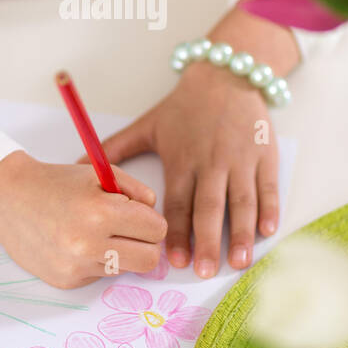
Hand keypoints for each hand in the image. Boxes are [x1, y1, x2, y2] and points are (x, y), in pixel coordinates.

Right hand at [0, 150, 166, 289]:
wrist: (7, 197)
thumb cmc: (56, 182)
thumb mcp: (100, 173)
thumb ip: (136, 191)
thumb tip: (156, 215)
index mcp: (101, 212)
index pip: (157, 230)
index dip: (151, 221)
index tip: (139, 215)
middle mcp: (88, 244)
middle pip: (149, 260)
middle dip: (145, 243)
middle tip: (129, 230)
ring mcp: (76, 267)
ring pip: (124, 268)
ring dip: (119, 252)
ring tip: (94, 232)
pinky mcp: (66, 281)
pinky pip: (100, 275)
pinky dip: (96, 261)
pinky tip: (75, 243)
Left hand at [78, 61, 277, 278]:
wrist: (226, 76)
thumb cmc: (184, 107)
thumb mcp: (147, 125)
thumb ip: (115, 149)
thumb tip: (77, 164)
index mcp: (183, 159)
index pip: (179, 202)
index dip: (177, 232)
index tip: (173, 260)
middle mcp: (213, 163)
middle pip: (210, 207)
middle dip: (207, 241)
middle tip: (204, 271)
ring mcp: (241, 160)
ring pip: (242, 202)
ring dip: (241, 233)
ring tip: (238, 262)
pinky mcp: (265, 156)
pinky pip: (268, 187)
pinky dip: (269, 210)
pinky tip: (267, 232)